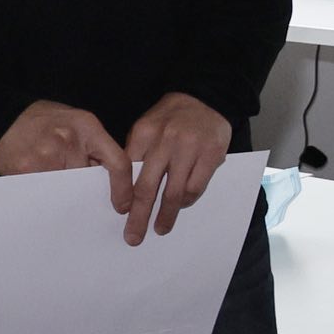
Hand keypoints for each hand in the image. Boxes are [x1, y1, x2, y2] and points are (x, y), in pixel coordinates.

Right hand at [0, 101, 128, 218]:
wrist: (0, 116)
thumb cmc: (43, 120)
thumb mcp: (76, 122)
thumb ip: (95, 146)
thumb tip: (112, 181)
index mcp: (88, 126)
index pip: (118, 162)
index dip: (124, 188)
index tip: (122, 206)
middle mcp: (69, 140)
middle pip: (90, 180)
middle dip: (90, 191)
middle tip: (87, 200)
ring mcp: (46, 156)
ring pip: (69, 190)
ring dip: (68, 194)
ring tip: (61, 190)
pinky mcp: (26, 170)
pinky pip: (47, 193)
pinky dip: (49, 195)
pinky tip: (46, 191)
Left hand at [120, 92, 231, 246]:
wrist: (205, 98)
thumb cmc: (171, 117)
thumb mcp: (146, 127)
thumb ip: (137, 153)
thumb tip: (128, 188)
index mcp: (144, 134)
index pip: (128, 171)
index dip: (124, 196)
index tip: (121, 214)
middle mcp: (165, 141)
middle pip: (147, 187)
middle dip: (139, 216)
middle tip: (133, 236)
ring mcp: (190, 149)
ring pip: (174, 192)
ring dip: (166, 215)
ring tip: (161, 228)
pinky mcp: (211, 155)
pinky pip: (196, 186)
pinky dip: (187, 200)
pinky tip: (182, 205)